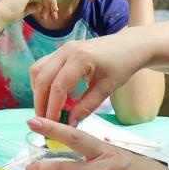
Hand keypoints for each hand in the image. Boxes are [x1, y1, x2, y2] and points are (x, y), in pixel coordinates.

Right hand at [0, 0, 60, 28]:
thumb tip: (41, 6)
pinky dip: (51, 1)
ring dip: (51, 4)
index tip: (56, 5)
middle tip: (55, 14)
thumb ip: (34, 6)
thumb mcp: (25, 9)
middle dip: (52, 0)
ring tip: (51, 16)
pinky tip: (52, 10)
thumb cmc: (9, 14)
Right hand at [28, 30, 147, 121]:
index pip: (58, 87)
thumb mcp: (107, 88)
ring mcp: (62, 48)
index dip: (52, 108)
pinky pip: (43, 66)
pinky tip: (50, 95)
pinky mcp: (62, 50)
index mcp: (80, 58)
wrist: (131, 45)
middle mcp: (66, 51)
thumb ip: (87, 106)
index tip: (52, 124)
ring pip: (38, 70)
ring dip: (38, 91)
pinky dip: (42, 82)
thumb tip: (70, 123)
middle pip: (42, 78)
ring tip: (45, 109)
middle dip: (40, 102)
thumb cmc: (122, 65)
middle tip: (44, 121)